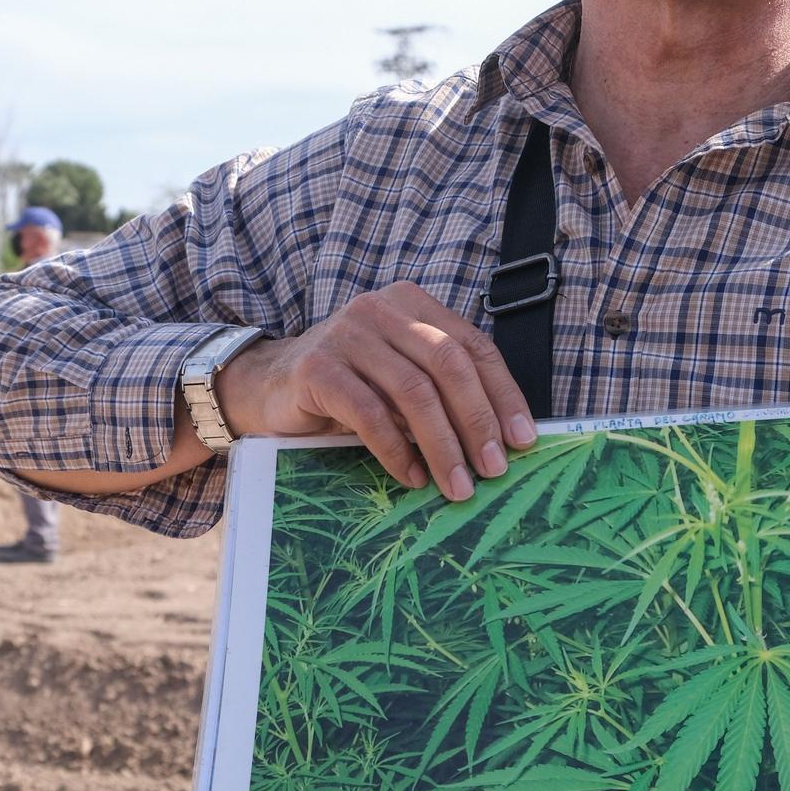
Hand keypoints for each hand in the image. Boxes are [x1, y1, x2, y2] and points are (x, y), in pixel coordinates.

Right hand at [214, 281, 536, 499]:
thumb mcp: (397, 380)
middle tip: (494, 469)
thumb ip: (439, 392)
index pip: (472, 346)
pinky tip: (411, 477)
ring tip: (457, 485)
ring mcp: (347, 334)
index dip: (503, 394)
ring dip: (442, 444)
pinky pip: (368, 413)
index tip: (523, 440)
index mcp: (411, 304)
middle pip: (448, 364)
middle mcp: (381, 309)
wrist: (266, 388)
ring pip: (413, 391)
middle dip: (478, 421)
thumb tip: (500, 441)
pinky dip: (395, 450)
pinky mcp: (318, 368)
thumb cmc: (345, 389)